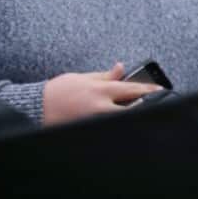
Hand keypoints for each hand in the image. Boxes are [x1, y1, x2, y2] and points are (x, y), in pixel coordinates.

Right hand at [42, 62, 162, 125]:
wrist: (35, 109)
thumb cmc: (58, 92)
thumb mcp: (82, 78)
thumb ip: (105, 76)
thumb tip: (122, 68)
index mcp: (99, 90)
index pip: (131, 89)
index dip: (149, 90)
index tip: (162, 91)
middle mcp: (100, 108)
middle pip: (133, 108)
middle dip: (147, 106)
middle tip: (158, 104)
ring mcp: (96, 122)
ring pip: (124, 121)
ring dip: (133, 116)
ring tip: (142, 113)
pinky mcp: (91, 131)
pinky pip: (111, 129)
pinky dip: (119, 126)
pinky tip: (125, 124)